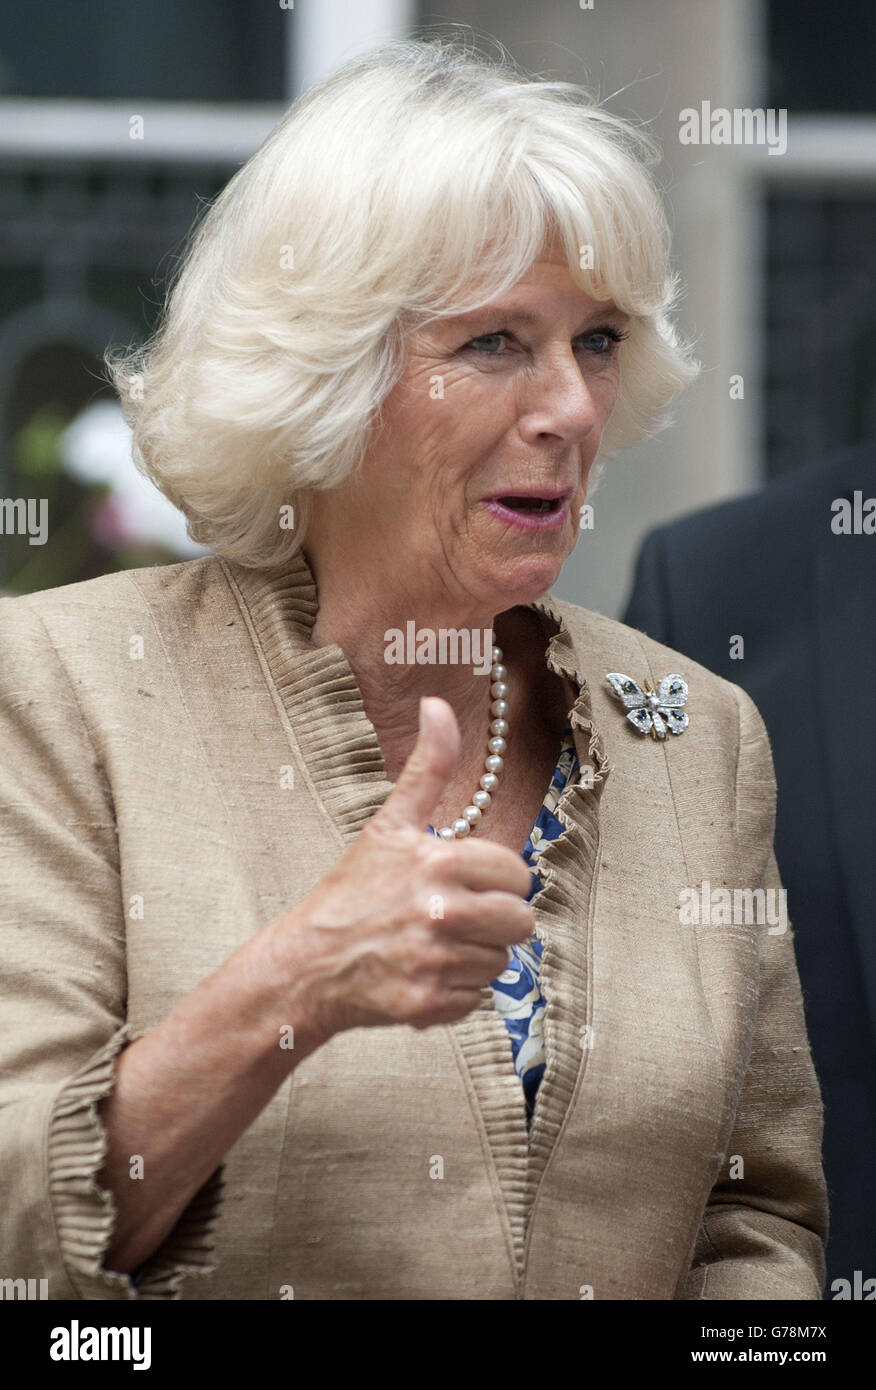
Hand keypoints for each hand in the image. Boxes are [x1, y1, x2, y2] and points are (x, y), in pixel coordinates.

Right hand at [266, 696, 534, 1038]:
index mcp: (442, 862)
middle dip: (492, 923)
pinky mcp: (429, 1003)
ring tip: (433, 946)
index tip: (464, 884)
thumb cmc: (351, 891)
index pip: (518, 875)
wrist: (306, 963)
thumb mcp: (390, 823)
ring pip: (500, 963)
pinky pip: (475, 1000)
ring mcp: (436, 960)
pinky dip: (453, 993)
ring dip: (473, 959)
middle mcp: (443, 911)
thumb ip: (426, 766)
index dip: (494, 881)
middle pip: (520, 923)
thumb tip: (438, 703)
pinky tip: (422, 975)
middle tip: (452, 918)